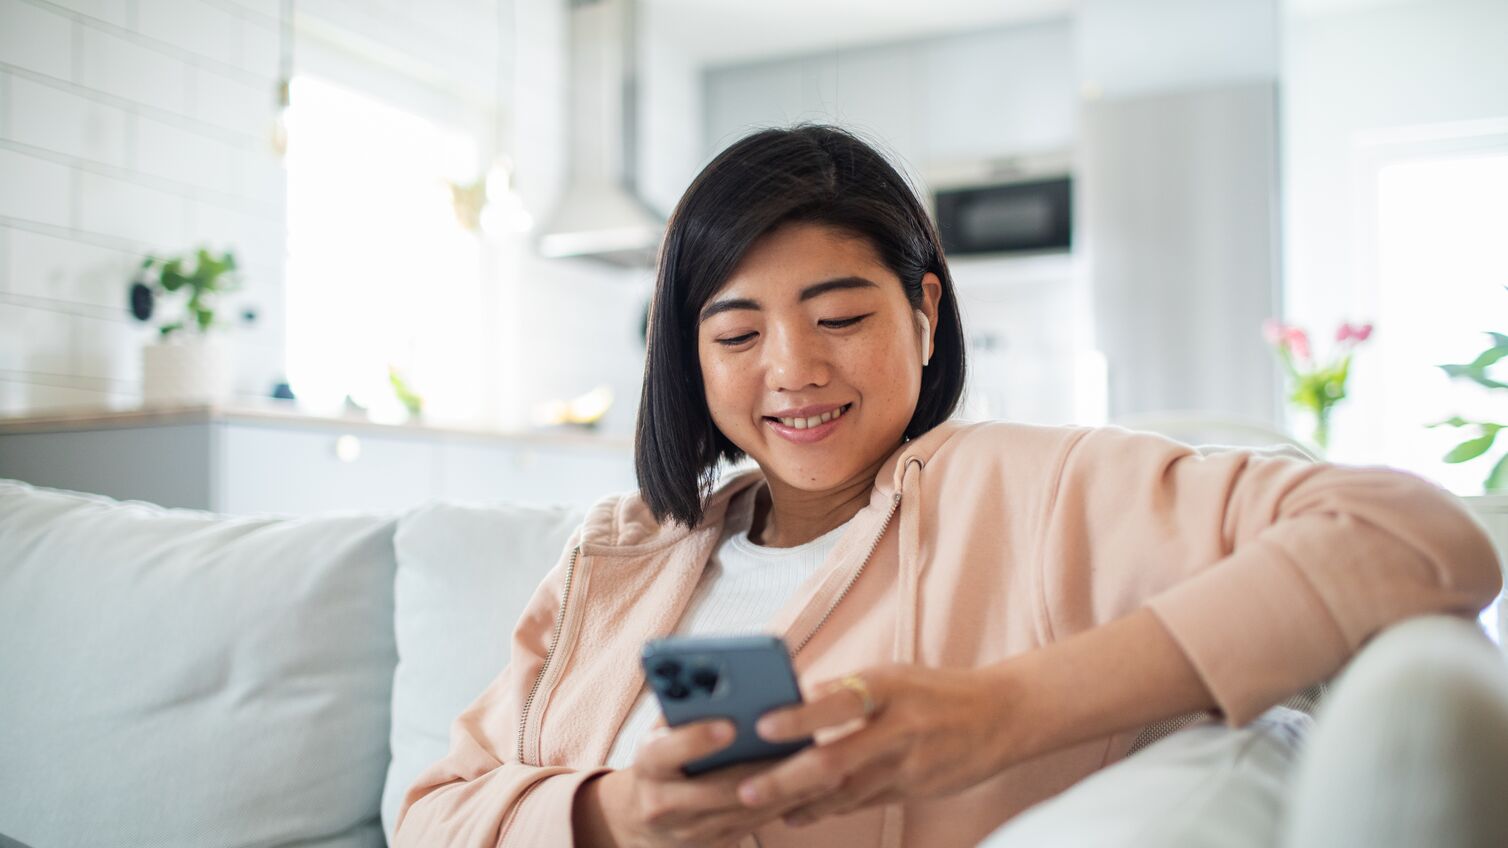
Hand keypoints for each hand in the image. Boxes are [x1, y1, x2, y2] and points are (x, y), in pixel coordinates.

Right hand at [578, 718, 836, 847]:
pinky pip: (754, 825)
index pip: (664, 751)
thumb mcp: (663, 731)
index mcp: (647, 763)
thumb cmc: (663, 755)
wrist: (643, 818)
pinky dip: (783, 805)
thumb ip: (686, 709)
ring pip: (743, 811)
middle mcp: (660, 801)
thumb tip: (727, 683)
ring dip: (784, 790)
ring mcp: (687, 830)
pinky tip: (812, 787)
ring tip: (820, 766)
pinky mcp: (712, 844)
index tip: (729, 724)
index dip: (695, 739)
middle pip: (717, 789)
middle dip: (761, 770)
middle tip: (799, 749)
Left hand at [732, 663, 1018, 827]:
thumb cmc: (937, 691)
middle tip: (747, 789)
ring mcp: (908, 765)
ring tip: (760, 808)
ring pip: (845, 792)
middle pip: (836, 759)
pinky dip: (827, 809)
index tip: (763, 726)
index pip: (839, 703)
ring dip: (800, 802)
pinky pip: (862, 804)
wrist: (1001, 717)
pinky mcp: (913, 791)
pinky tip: (798, 814)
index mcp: (890, 688)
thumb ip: (847, 690)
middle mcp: (899, 728)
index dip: (801, 717)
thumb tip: (795, 698)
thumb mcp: (894, 675)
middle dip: (786, 779)